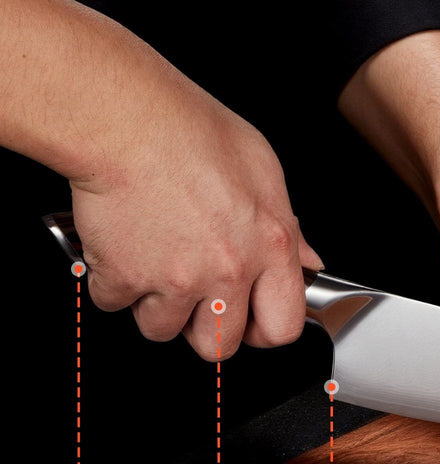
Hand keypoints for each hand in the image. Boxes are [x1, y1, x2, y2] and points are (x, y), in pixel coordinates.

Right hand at [72, 90, 321, 360]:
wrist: (126, 119)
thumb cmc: (191, 131)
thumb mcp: (263, 169)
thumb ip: (286, 227)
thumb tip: (304, 261)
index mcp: (270, 246)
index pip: (283, 326)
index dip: (263, 330)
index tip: (250, 321)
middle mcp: (227, 270)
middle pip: (219, 344)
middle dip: (203, 328)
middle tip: (194, 297)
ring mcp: (175, 280)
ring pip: (161, 329)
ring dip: (153, 303)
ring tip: (152, 259)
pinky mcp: (124, 278)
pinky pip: (112, 302)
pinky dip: (110, 280)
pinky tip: (121, 245)